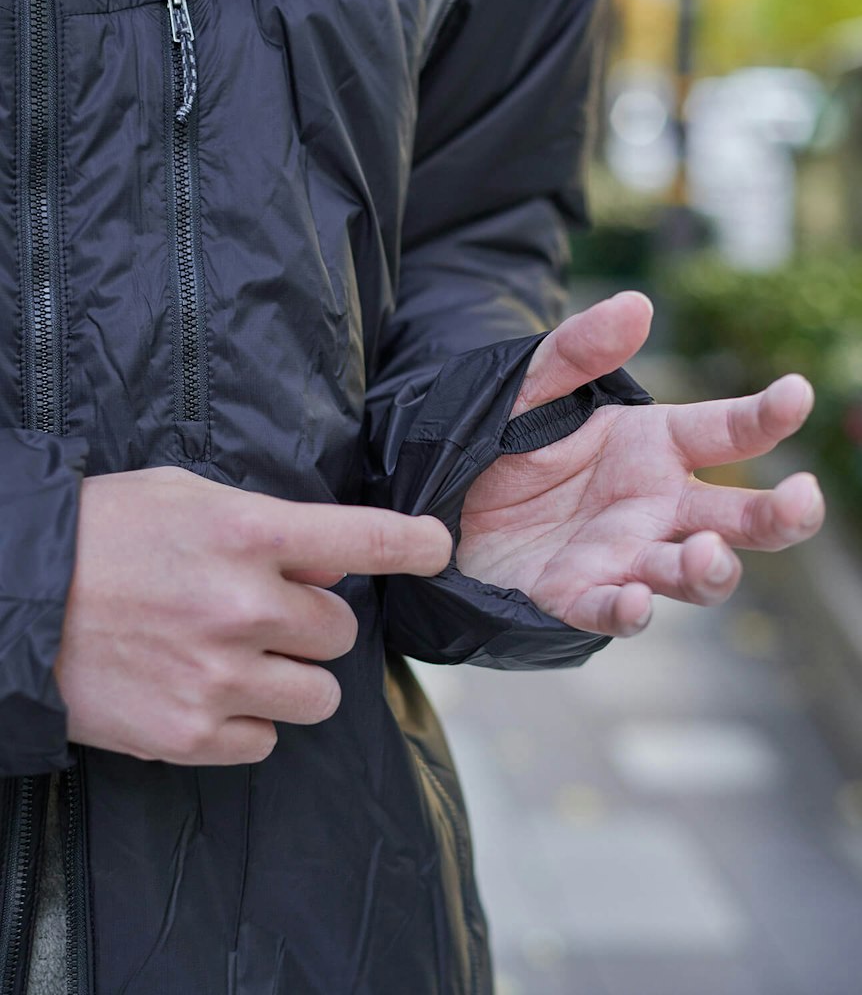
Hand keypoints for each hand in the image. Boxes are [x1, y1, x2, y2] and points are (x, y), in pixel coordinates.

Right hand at [56, 467, 450, 764]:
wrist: (12, 600)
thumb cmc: (104, 537)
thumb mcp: (189, 499)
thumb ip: (272, 527)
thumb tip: (337, 562)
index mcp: (248, 534)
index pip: (363, 537)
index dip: (411, 544)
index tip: (439, 547)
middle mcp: (244, 605)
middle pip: (341, 632)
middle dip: (313, 625)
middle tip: (259, 615)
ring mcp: (219, 676)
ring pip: (320, 696)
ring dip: (292, 679)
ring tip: (235, 659)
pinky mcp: (190, 734)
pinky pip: (267, 740)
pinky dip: (247, 722)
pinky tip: (202, 693)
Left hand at [457, 292, 823, 636]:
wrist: (453, 499)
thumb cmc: (511, 442)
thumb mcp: (532, 386)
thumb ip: (577, 351)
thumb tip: (636, 304)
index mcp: (658, 447)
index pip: (728, 431)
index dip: (766, 415)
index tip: (798, 393)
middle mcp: (658, 506)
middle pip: (740, 518)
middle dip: (781, 515)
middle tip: (802, 499)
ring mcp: (625, 555)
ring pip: (694, 573)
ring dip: (711, 568)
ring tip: (704, 552)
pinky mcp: (579, 596)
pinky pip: (614, 611)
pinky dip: (630, 611)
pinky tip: (637, 601)